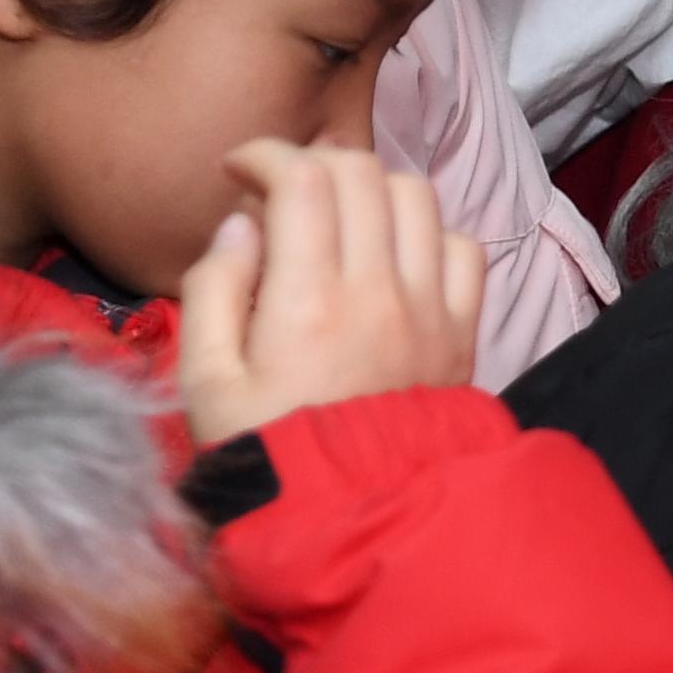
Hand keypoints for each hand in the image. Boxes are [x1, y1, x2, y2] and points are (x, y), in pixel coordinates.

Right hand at [179, 142, 485, 447]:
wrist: (356, 518)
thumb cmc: (268, 454)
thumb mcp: (207, 384)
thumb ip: (213, 292)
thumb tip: (241, 225)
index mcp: (307, 301)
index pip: (303, 178)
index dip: (266, 154)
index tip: (239, 169)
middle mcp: (378, 292)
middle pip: (362, 173)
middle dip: (314, 162)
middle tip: (283, 190)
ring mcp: (431, 310)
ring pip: (418, 197)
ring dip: (373, 188)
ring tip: (339, 214)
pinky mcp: (464, 333)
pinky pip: (465, 248)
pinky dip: (429, 232)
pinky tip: (395, 255)